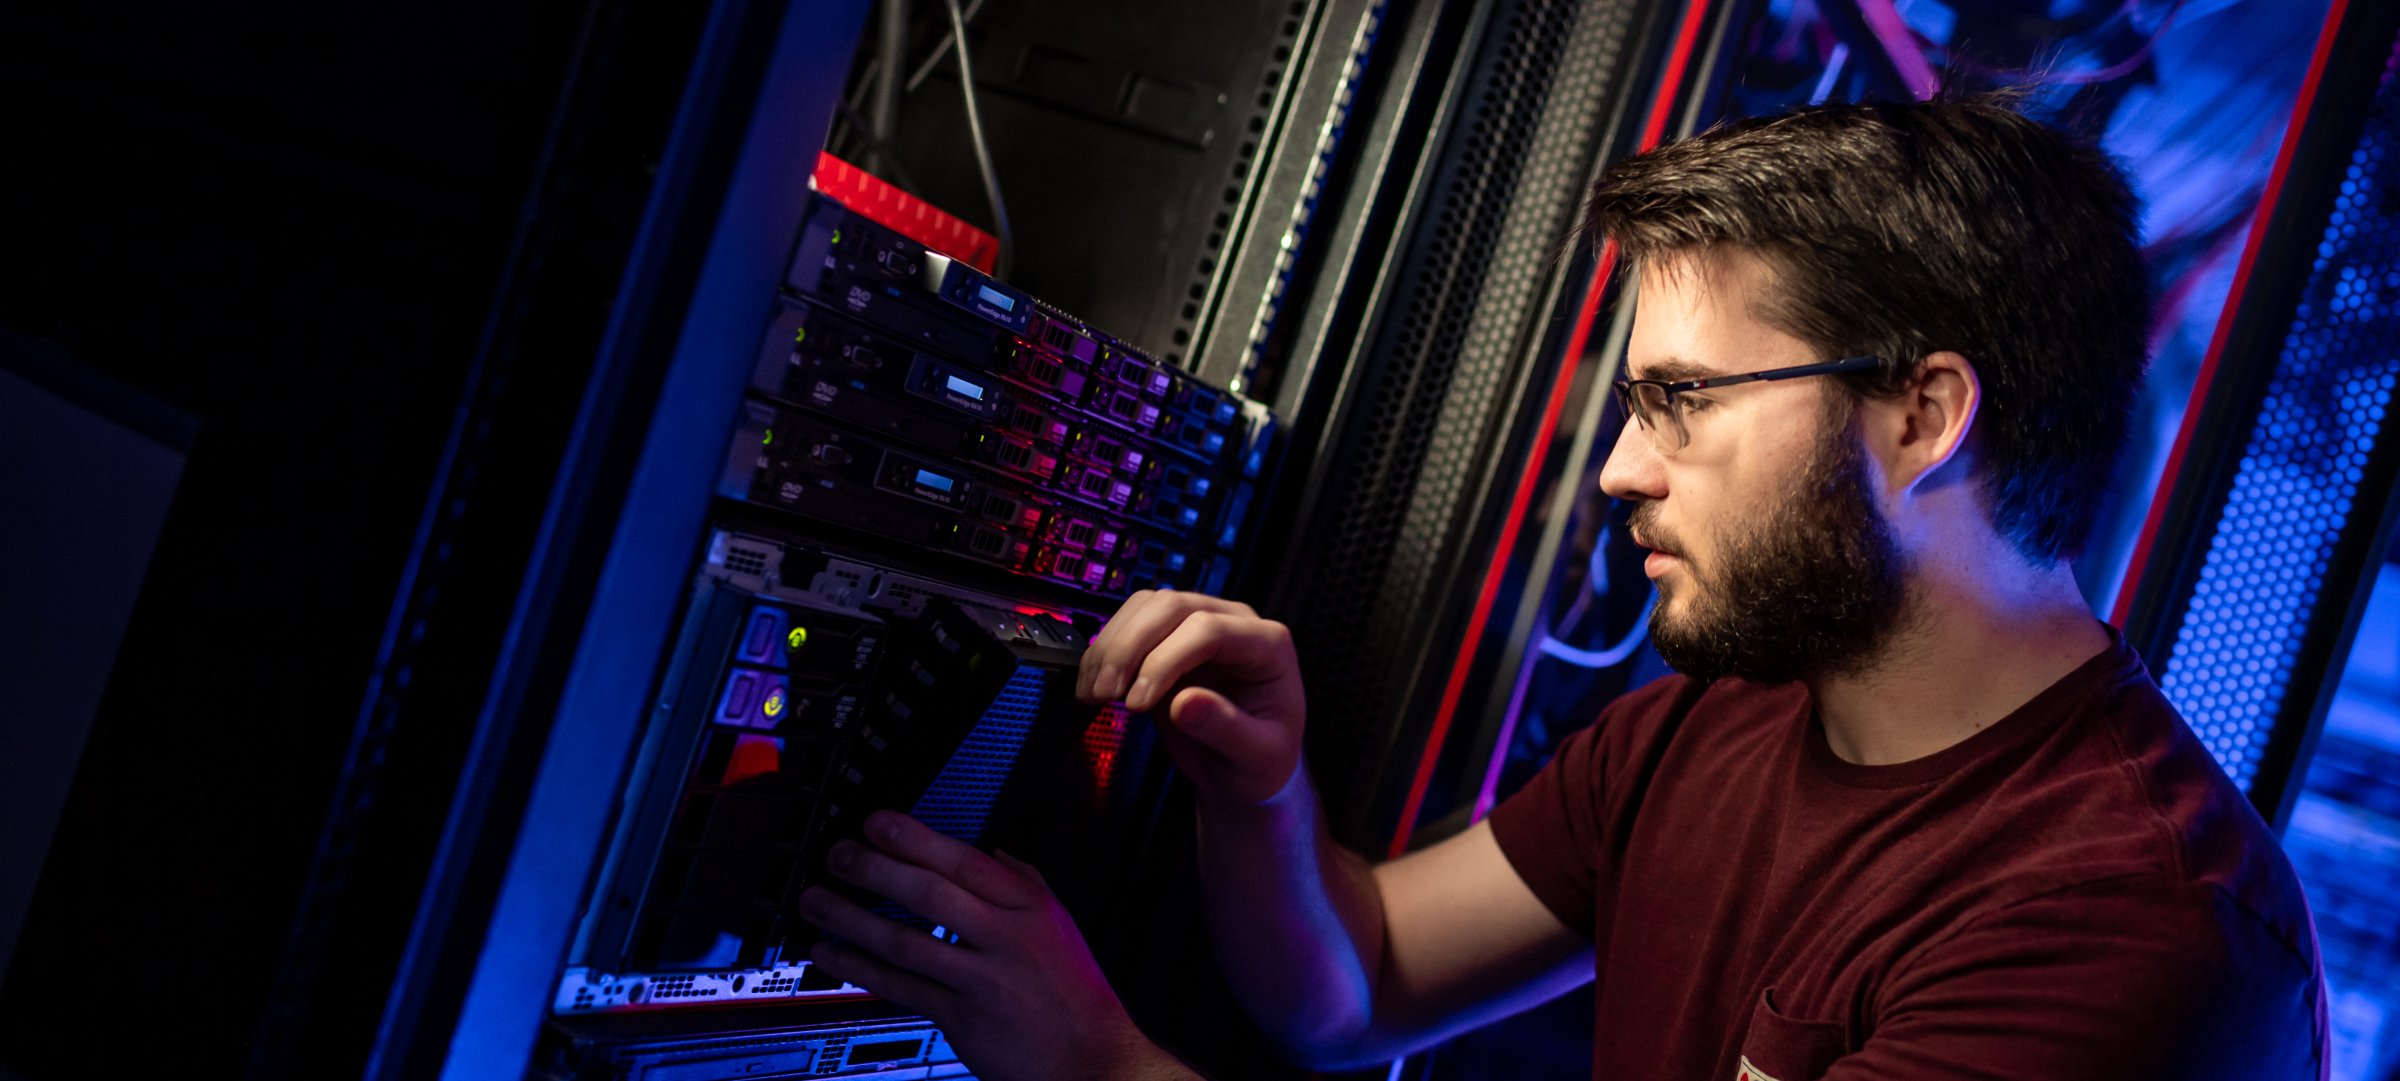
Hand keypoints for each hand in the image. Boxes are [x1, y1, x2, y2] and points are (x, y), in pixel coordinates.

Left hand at [800, 811, 1194, 1080]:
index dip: (915, 839)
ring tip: (817, 900)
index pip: (965, 860)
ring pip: (906, 941)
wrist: (1090, 1058)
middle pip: (930, 895)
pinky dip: (861, 968)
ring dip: (853, 918)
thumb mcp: (1060, 924)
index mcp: (1029, 907)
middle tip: (839, 854)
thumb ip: (1025, 882)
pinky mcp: (961, 1018)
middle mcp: (1005, 938)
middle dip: (876, 870)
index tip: (877, 822)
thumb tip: (992, 851)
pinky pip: (901, 987)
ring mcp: (981, 980)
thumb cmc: (1074, 993)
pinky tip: (832, 953)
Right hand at [1076, 590, 1305, 805]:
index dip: (1166, 661)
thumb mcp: (1257, 758)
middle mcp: (1234, 622)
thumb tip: (1183, 703)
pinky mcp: (1169, 636)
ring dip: (1112, 646)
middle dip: (1131, 648)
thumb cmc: (1260, 760)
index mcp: (1268, 644)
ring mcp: (1199, 623)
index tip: (1137, 704)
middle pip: (1172, 607)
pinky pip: (1131, 623)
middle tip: (1106, 695)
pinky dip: (1105, 650)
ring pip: (1146, 607)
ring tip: (1095, 694)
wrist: (1243, 765)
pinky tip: (1093, 684)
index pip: (1209, 630)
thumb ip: (1227, 730)